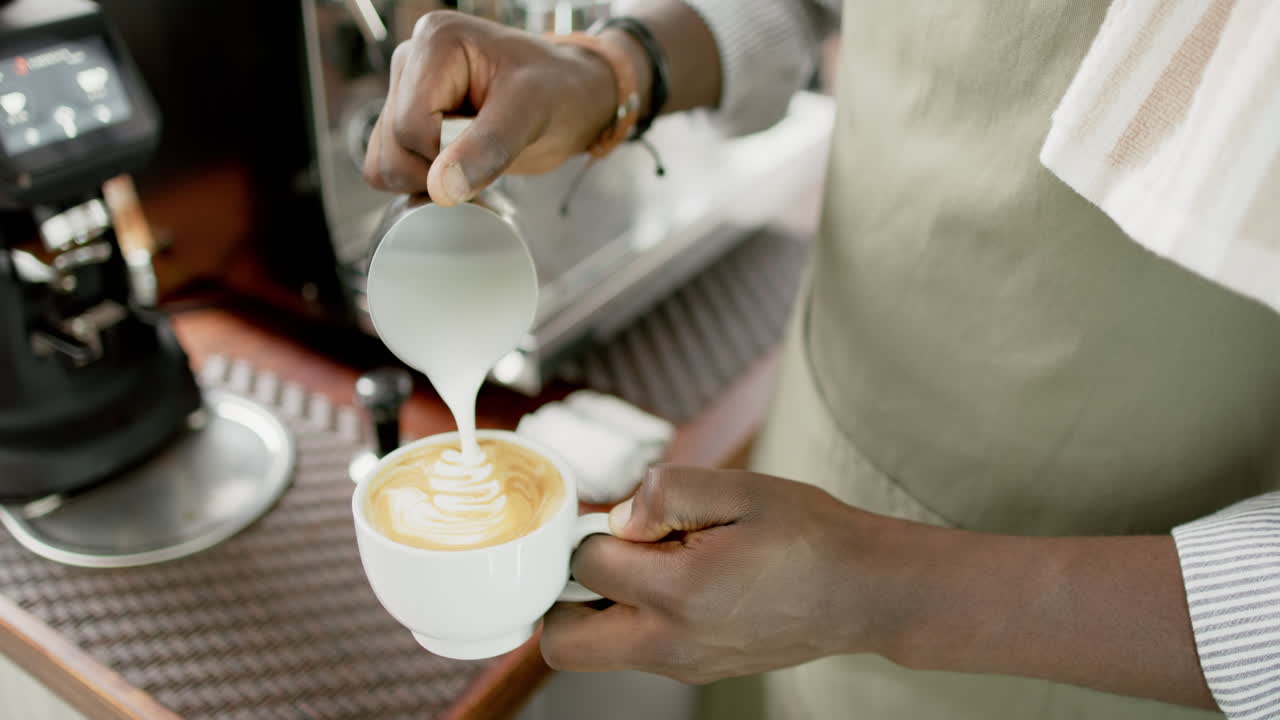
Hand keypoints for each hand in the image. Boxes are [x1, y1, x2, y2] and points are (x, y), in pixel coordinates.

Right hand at [363, 11, 619, 203]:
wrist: (573, 99)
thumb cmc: (560, 92)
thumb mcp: (531, 114)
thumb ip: (487, 149)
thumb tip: (440, 188)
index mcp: (437, 42)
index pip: (409, 126)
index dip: (445, 158)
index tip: (490, 153)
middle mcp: (412, 61)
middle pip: (391, 146)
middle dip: (436, 170)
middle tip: (487, 159)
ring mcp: (406, 91)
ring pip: (383, 161)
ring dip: (427, 179)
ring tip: (475, 162)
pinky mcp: (408, 119)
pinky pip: (389, 165)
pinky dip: (421, 182)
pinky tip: (458, 170)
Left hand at [540, 465, 903, 683]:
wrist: (865, 591)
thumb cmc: (808, 535)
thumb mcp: (739, 489)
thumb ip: (666, 492)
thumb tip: (619, 518)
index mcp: (680, 593)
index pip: (586, 565)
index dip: (593, 530)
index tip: (625, 518)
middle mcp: (672, 643)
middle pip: (565, 642)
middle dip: (566, 593)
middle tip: (606, 553)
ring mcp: (683, 665)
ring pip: (597, 652)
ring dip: (601, 607)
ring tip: (653, 562)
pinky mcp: (696, 670)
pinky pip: (635, 651)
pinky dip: (635, 617)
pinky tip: (678, 579)